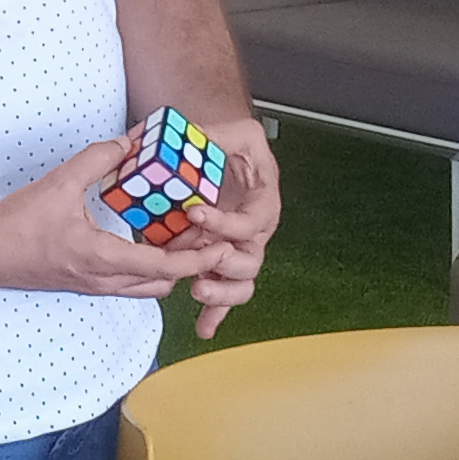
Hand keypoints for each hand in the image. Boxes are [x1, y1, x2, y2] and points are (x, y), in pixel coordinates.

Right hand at [0, 136, 188, 300]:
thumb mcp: (59, 183)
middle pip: (163, 284)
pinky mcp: (84, 282)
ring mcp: (93, 285)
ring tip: (181, 235)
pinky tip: (147, 237)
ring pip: (146, 286)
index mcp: (100, 259)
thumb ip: (97, 159)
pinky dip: (147, 267)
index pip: (163, 266)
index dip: (197, 258)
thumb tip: (128, 140)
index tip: (223, 245)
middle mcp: (102, 280)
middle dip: (189, 264)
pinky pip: (128, 282)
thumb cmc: (16, 225)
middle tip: (205, 235)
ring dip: (169, 267)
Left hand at [164, 111, 283, 338]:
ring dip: (222, 293)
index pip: (251, 220)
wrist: (227, 156)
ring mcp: (239, 251)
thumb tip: (195, 136)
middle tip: (201, 262)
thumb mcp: (235, 131)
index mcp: (264, 202)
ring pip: (242, 282)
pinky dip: (215, 313)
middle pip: (251, 259)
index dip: (225, 222)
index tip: (195, 214)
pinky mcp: (221, 263)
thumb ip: (219, 134)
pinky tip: (203, 328)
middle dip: (225, 264)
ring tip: (198, 291)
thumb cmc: (233, 144)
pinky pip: (225, 293)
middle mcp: (255, 233)